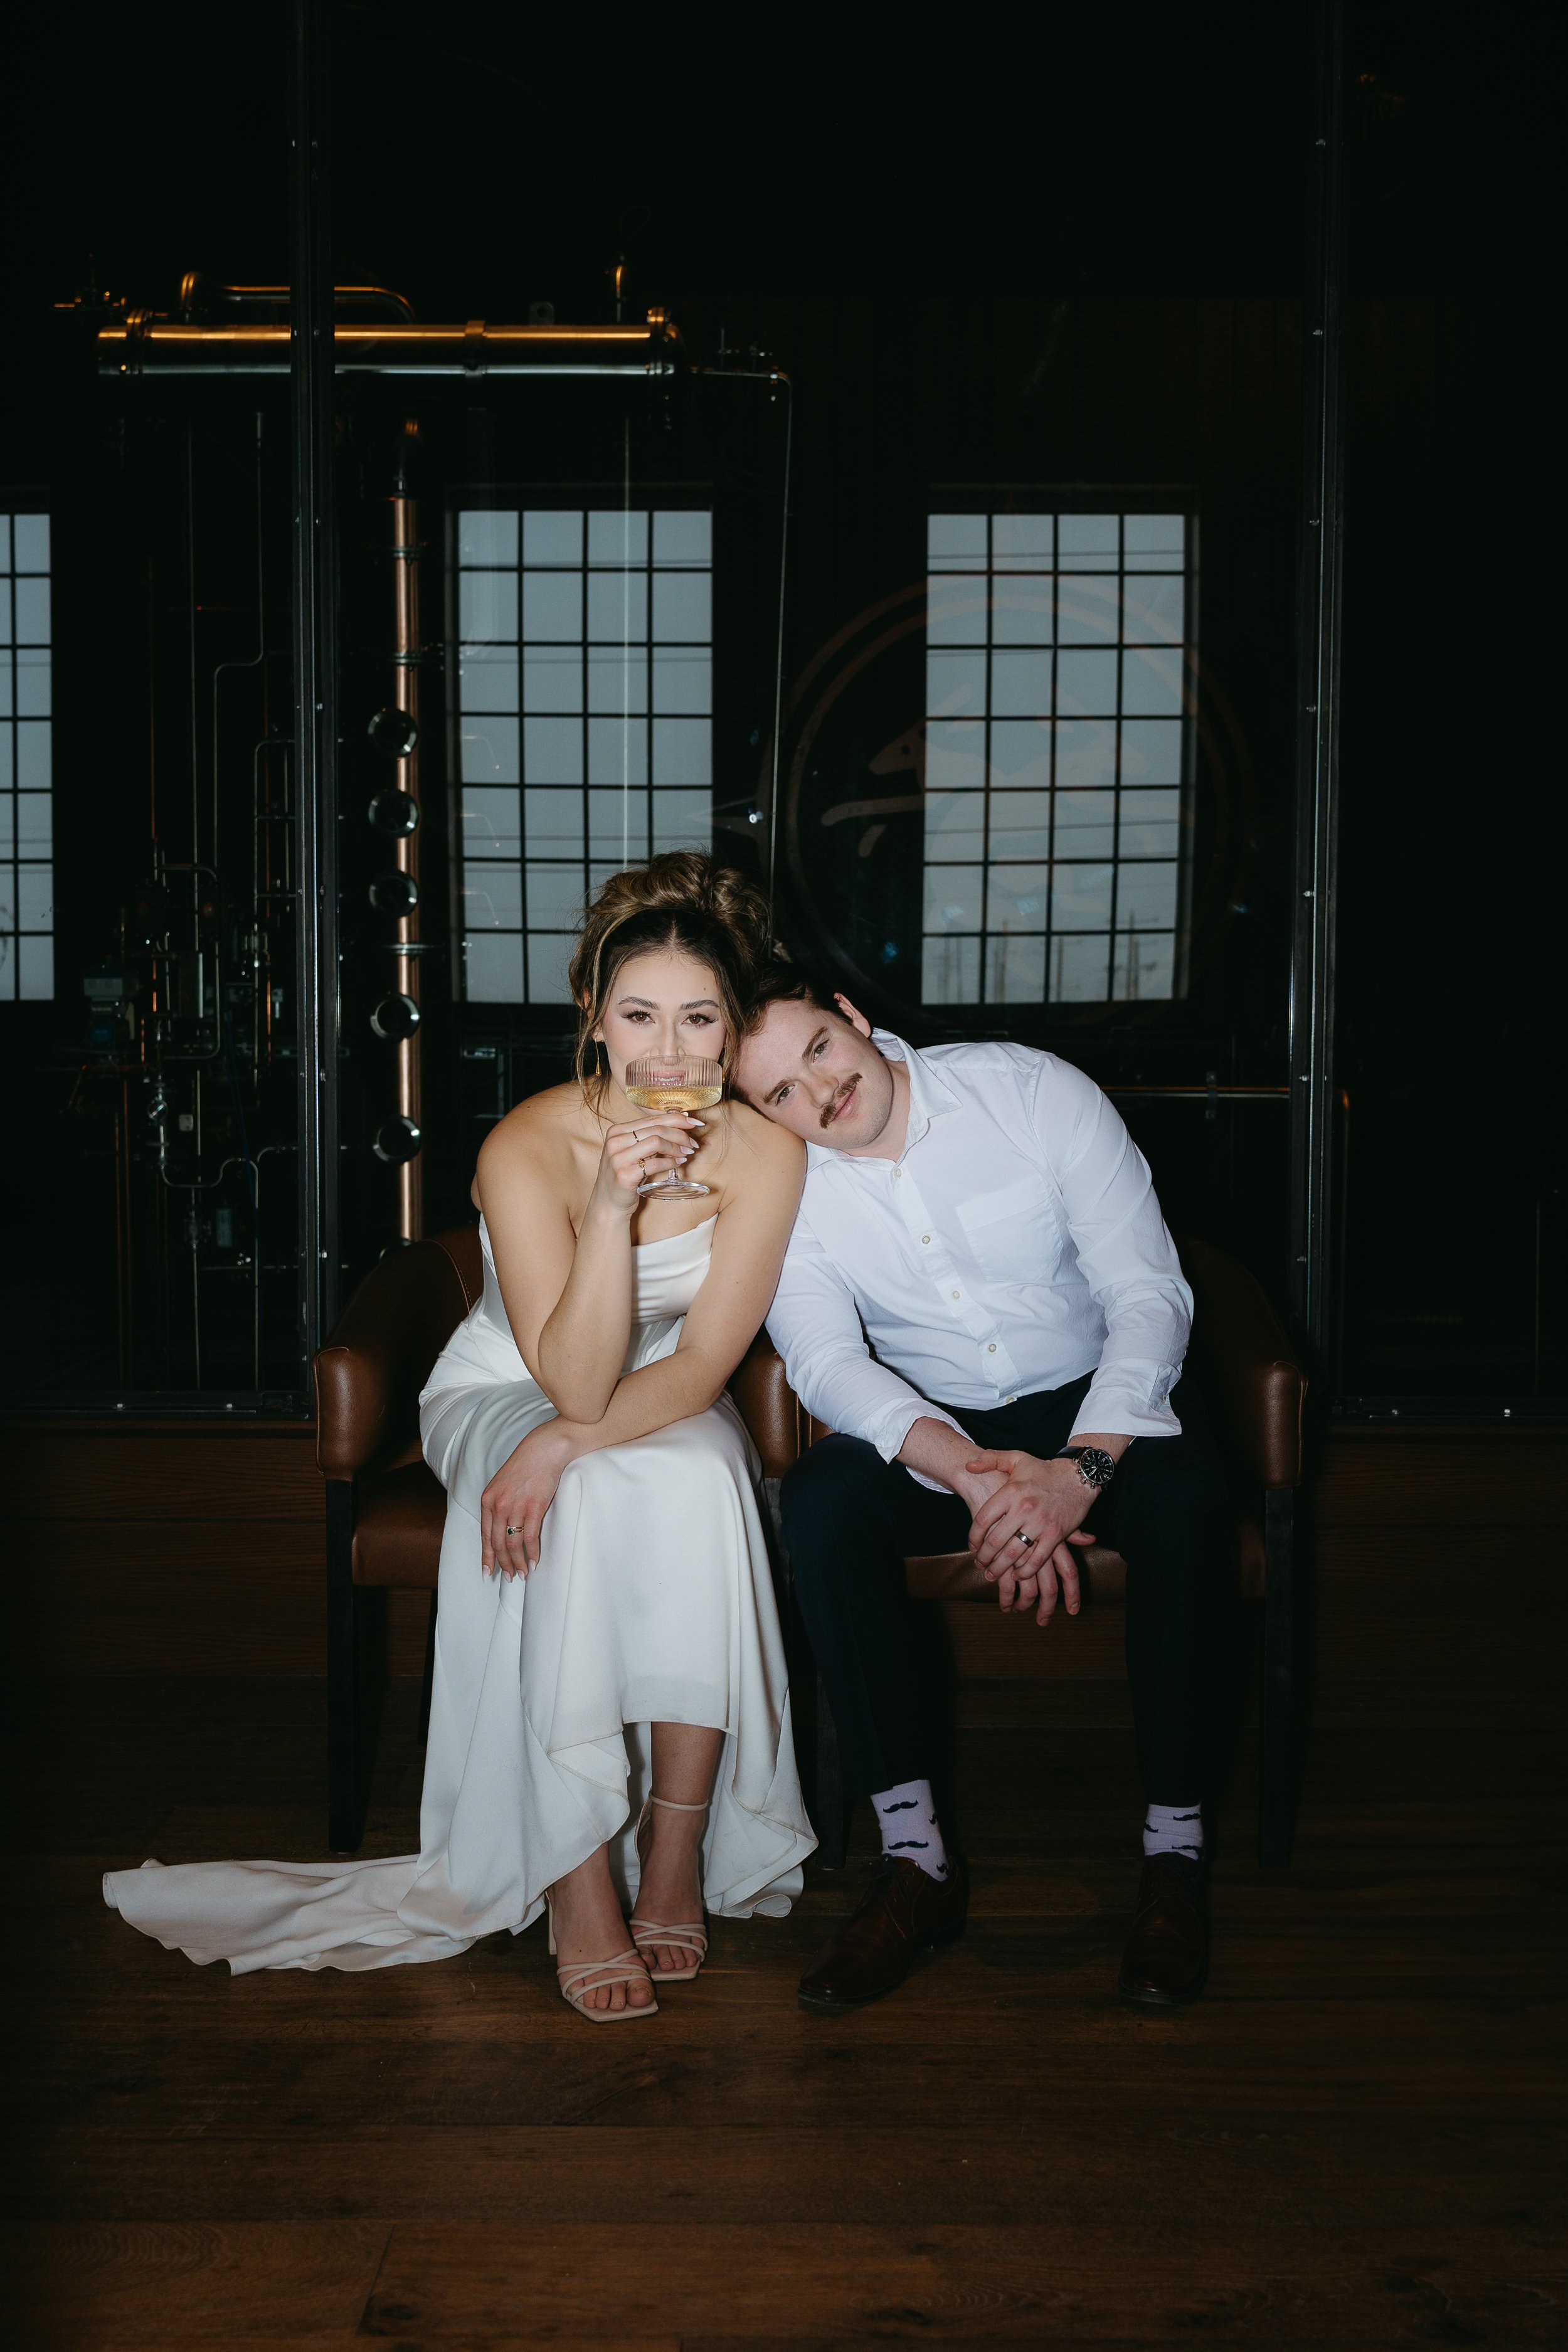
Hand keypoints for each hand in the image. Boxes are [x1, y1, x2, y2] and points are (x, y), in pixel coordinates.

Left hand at [480, 1421, 576, 1577]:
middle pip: (498, 1544)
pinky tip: (534, 1561)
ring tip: (522, 1573)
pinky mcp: (533, 1508)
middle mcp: (498, 1506)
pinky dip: (532, 1553)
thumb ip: (499, 1504)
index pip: (485, 1536)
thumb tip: (502, 1527)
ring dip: (518, 1562)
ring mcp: (515, 1507)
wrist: (543, 1449)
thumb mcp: (503, 1483)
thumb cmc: (526, 1465)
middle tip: (510, 1577)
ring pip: (512, 1544)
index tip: (488, 1571)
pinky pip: (530, 1537)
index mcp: (487, 1500)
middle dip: (503, 1564)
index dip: (487, 1556)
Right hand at [593, 1113, 704, 1213]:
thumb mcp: (634, 1151)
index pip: (652, 1119)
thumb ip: (651, 1137)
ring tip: (686, 1153)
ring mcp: (618, 1158)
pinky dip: (671, 1162)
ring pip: (656, 1142)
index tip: (694, 1123)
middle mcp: (615, 1141)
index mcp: (617, 1131)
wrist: (609, 1203)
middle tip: (692, 1143)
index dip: (677, 1119)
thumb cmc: (626, 1175)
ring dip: (676, 1147)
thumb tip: (682, 1120)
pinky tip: (679, 1163)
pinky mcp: (624, 1175)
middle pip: (656, 1129)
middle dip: (680, 1134)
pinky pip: (655, 1163)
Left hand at [963, 1448, 1096, 1624]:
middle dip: (984, 1557)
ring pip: (1013, 1553)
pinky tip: (1017, 1574)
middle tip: (979, 1564)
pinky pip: (1037, 1559)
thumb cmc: (1044, 1469)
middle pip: (995, 1541)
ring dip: (1000, 1568)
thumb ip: (990, 1459)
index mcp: (1011, 1491)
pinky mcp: (1056, 1534)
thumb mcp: (1016, 1458)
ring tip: (992, 1574)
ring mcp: (1040, 1523)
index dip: (973, 1537)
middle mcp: (1023, 1508)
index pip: (983, 1520)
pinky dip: (1025, 1571)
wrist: (1078, 1476)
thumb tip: (968, 1466)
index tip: (972, 1546)